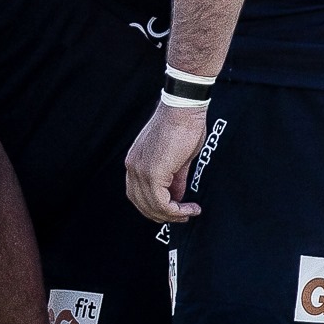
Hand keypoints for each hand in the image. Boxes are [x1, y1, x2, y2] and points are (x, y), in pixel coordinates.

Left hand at [125, 101, 207, 223]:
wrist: (184, 108)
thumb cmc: (183, 125)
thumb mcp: (177, 158)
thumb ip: (175, 179)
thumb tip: (177, 196)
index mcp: (135, 161)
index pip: (138, 194)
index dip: (155, 207)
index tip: (176, 209)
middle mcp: (133, 167)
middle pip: (142, 203)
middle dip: (163, 215)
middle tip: (183, 215)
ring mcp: (140, 170)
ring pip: (152, 206)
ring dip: (172, 215)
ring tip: (189, 212)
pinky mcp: (153, 172)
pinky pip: (161, 202)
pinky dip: (176, 210)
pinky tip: (189, 207)